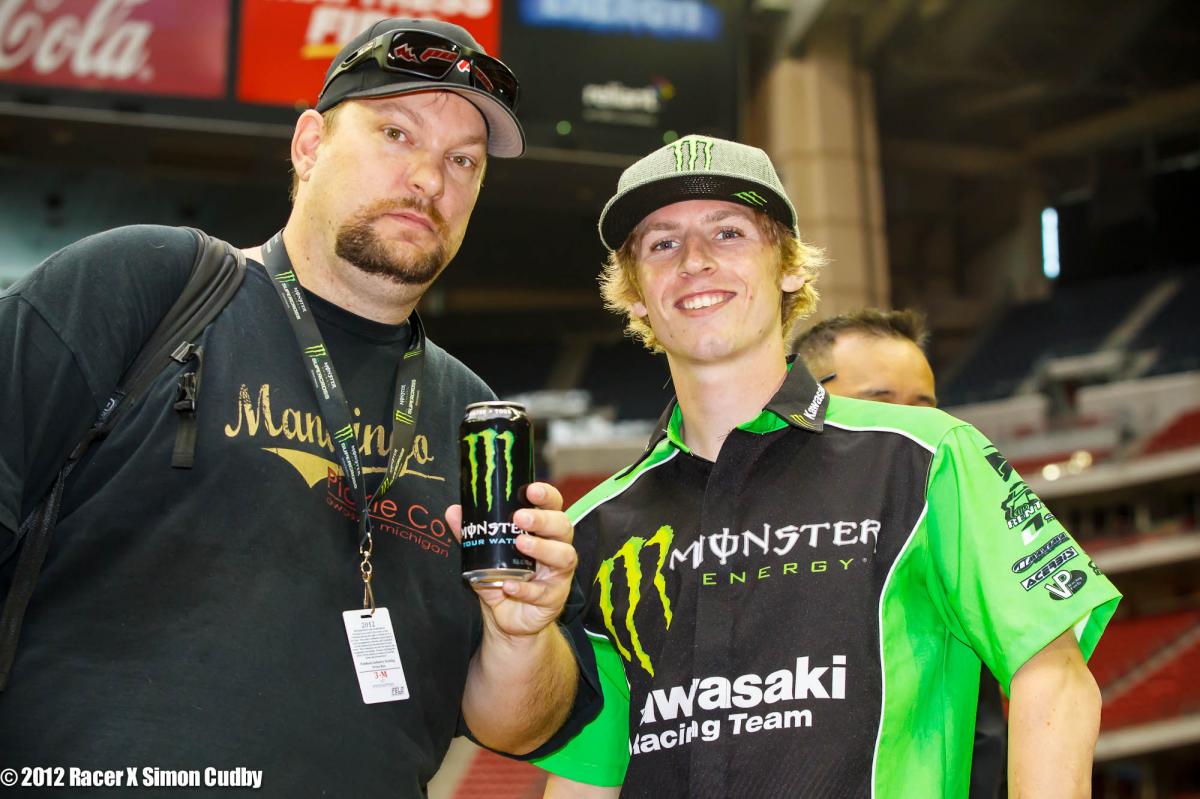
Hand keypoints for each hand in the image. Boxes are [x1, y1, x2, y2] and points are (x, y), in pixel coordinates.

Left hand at [447, 482, 577, 639]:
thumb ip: (470, 533)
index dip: (546, 496)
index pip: (553, 506)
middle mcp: (557, 548)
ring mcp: (558, 575)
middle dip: (544, 519)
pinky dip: (526, 589)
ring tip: (520, 543)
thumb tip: (453, 511)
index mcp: (544, 531)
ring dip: (543, 548)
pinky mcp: (553, 599)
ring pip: (564, 556)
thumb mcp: (485, 554)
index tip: (530, 490)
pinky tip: (509, 586)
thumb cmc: (503, 577)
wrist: (506, 617)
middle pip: (563, 526)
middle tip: (520, 517)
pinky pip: (543, 592)